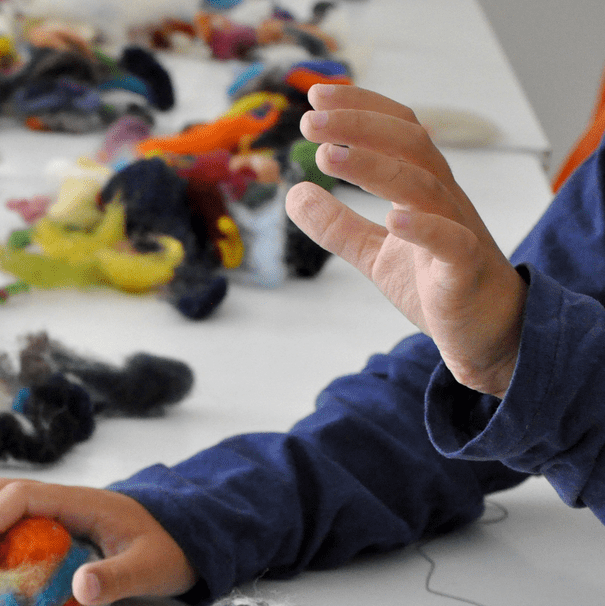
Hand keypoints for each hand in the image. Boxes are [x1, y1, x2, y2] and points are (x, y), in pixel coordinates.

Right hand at [0, 478, 196, 605]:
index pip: (20, 496)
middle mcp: (63, 498)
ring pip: (0, 503)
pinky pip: (13, 523)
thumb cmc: (169, 548)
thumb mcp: (150, 568)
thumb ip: (117, 577)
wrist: (189, 534)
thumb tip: (80, 587)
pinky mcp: (57, 525)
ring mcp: (58, 510)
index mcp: (80, 500)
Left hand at [285, 85, 525, 397]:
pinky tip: (391, 219)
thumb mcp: (376, 253)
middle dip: (359, 127)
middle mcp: (444, 199)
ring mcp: (459, 231)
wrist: (488, 335)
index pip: (399, 130)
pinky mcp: (467, 270)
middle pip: (409, 145)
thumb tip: (293, 193)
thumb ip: (336, 225)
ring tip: (328, 157)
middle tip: (308, 122)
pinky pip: (451, 242)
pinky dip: (423, 228)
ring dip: (374, 166)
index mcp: (425, 187)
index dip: (362, 108)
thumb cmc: (437, 284)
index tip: (316, 95)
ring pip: (422, 186)